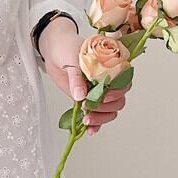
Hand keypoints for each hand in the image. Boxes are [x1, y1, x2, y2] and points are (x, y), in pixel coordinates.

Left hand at [38, 19, 131, 135]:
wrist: (53, 50)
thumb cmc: (66, 47)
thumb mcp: (72, 58)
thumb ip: (76, 77)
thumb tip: (80, 96)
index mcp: (110, 67)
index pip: (124, 82)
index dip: (118, 92)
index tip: (104, 96)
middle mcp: (107, 81)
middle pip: (118, 100)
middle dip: (107, 108)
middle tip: (90, 107)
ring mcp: (97, 92)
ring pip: (109, 111)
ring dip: (101, 118)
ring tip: (87, 120)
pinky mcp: (87, 100)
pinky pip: (97, 115)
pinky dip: (95, 124)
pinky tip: (90, 129)